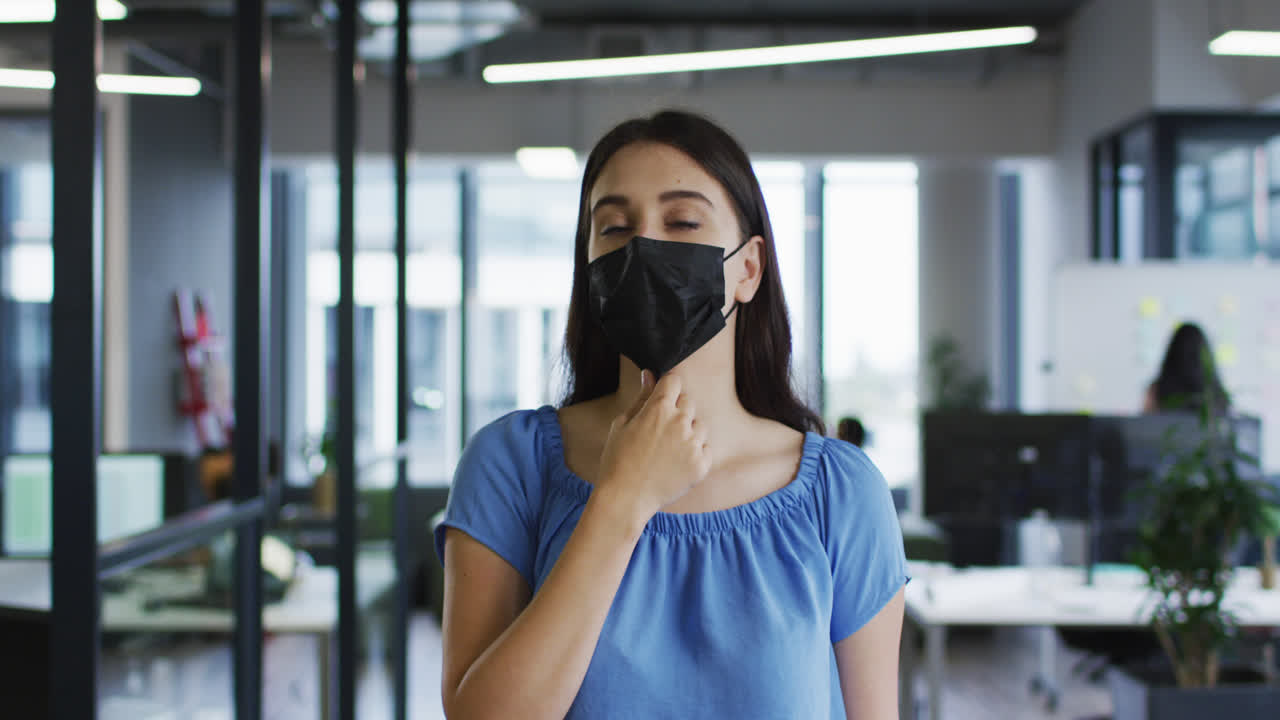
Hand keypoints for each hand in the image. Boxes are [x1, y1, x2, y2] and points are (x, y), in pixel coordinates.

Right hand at [595, 370, 711, 522]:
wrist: (625, 498)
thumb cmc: (618, 460)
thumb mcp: (622, 424)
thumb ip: (641, 397)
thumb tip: (650, 373)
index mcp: (658, 408)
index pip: (674, 381)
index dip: (667, 389)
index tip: (661, 400)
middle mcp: (680, 422)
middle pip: (688, 401)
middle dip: (677, 410)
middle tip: (660, 431)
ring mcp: (693, 444)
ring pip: (700, 425)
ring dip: (688, 432)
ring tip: (667, 450)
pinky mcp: (702, 464)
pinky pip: (706, 448)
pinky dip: (695, 453)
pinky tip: (676, 463)